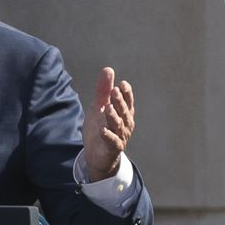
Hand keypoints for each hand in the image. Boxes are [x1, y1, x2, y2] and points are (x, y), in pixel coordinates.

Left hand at [82, 66, 134, 181]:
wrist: (97, 155)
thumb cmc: (100, 129)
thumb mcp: (99, 107)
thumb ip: (103, 90)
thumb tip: (108, 69)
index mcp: (124, 113)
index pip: (127, 101)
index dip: (126, 93)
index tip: (122, 83)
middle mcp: (125, 124)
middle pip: (123, 111)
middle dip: (119, 101)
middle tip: (114, 91)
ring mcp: (120, 136)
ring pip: (118, 125)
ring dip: (114, 116)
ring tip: (108, 108)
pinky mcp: (112, 148)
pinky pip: (112, 142)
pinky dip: (108, 136)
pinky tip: (103, 130)